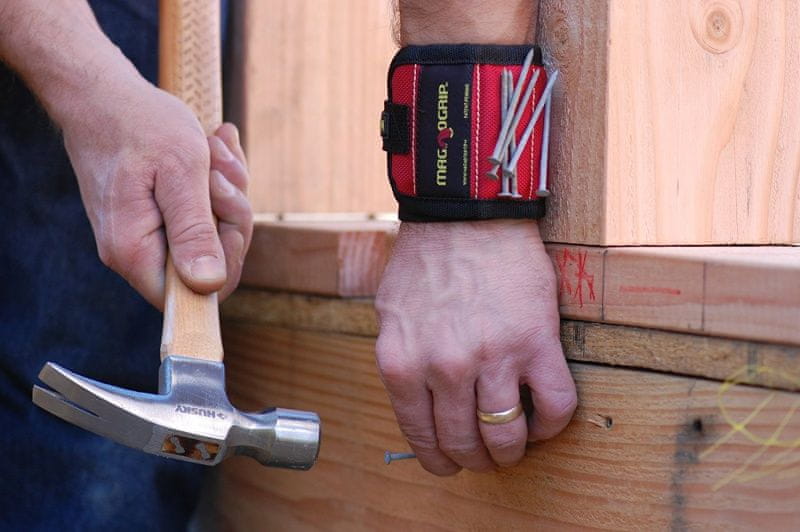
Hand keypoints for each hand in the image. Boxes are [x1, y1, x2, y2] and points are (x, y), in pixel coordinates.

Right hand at [61, 76, 252, 307]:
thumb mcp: (181, 173)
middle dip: (230, 212)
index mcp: (135, 253)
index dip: (226, 259)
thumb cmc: (139, 125)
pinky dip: (214, 182)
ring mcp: (145, 235)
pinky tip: (214, 149)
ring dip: (225, 189)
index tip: (227, 210)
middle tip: (221, 168)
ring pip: (210, 232)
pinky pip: (200, 213)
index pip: (195, 295)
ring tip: (215, 147)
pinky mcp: (154, 217)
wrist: (102, 93)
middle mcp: (136, 253)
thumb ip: (193, 231)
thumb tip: (207, 286)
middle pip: (210, 262)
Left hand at [375, 220, 576, 474]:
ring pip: (507, 436)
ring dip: (511, 451)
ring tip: (515, 447)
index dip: (439, 460)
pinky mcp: (536, 343)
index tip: (450, 465)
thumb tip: (417, 404)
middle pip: (464, 443)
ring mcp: (492, 358)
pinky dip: (551, 425)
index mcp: (402, 364)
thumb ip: (402, 364)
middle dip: (475, 461)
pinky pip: (555, 406)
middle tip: (485, 459)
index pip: (421, 437)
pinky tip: (543, 419)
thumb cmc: (427, 260)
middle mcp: (444, 368)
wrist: (467, 215)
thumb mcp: (391, 315)